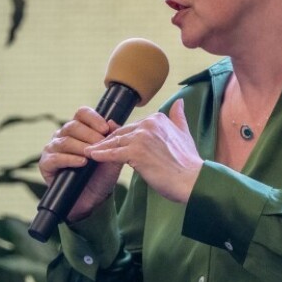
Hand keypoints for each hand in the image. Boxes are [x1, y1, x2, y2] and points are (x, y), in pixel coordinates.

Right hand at [39, 106, 125, 220]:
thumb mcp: (112, 157)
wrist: (92, 199)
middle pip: (72, 126)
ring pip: (64, 141)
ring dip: (81, 147)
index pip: (81, 114)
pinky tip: (82, 163)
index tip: (105, 128)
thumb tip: (113, 123)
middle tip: (101, 145)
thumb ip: (114, 141)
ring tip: (92, 155)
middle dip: (89, 135)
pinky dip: (70, 159)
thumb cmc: (100, 175)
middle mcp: (62, 136)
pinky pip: (55, 158)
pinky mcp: (46, 164)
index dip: (93, 118)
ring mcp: (52, 149)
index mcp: (77, 129)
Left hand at [85, 99, 201, 204]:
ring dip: (100, 147)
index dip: (121, 135)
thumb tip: (179, 102)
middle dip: (107, 141)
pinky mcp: (136, 153)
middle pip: (121, 133)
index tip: (110, 140)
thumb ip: (178, 117)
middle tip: (94, 146)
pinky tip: (92, 156)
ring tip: (89, 151)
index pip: (132, 127)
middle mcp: (149, 124)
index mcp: (158, 119)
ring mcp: (142, 138)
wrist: (193, 179)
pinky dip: (101, 155)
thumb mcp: (184, 133)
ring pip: (115, 143)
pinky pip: (113, 154)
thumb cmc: (188, 162)